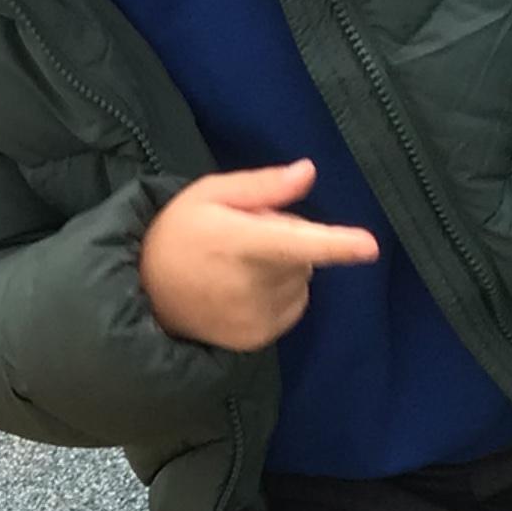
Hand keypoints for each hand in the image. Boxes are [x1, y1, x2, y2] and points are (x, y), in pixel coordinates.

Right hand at [138, 161, 379, 352]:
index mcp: (240, 241)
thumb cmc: (178, 232)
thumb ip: (262, 186)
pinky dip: (279, 294)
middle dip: (287, 240)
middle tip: (245, 236)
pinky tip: (243, 289)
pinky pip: (293, 307)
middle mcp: (250, 284)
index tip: (369, 247)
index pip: (296, 242)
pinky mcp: (255, 339)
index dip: (336, 244)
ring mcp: (253, 316)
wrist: (142, 291)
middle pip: (304, 255)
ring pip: (301, 281)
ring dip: (284, 269)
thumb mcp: (210, 194)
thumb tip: (309, 171)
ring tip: (239, 265)